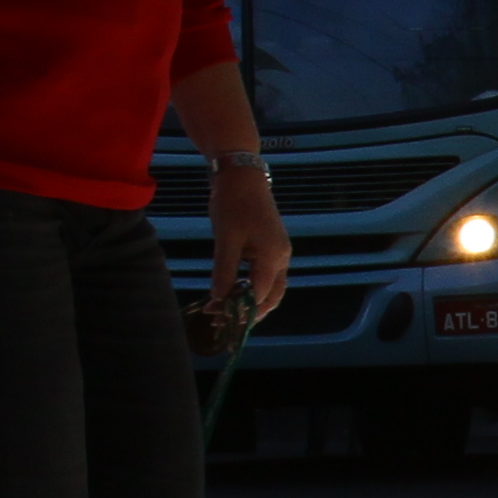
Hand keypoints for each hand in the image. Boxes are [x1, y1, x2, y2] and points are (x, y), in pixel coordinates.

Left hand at [203, 160, 291, 329]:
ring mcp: (278, 252)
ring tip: (226, 310)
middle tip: (225, 322)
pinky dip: (251, 287)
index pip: (259, 295)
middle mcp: (281, 258)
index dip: (239, 309)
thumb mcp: (226, 238)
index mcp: (273, 257)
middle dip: (251, 313)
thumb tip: (218, 298)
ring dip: (251, 302)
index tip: (216, 316)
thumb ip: (224, 270)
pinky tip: (233, 290)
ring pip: (270, 288)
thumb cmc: (234, 204)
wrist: (242, 175)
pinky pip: (265, 276)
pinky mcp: (271, 247)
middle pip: (272, 297)